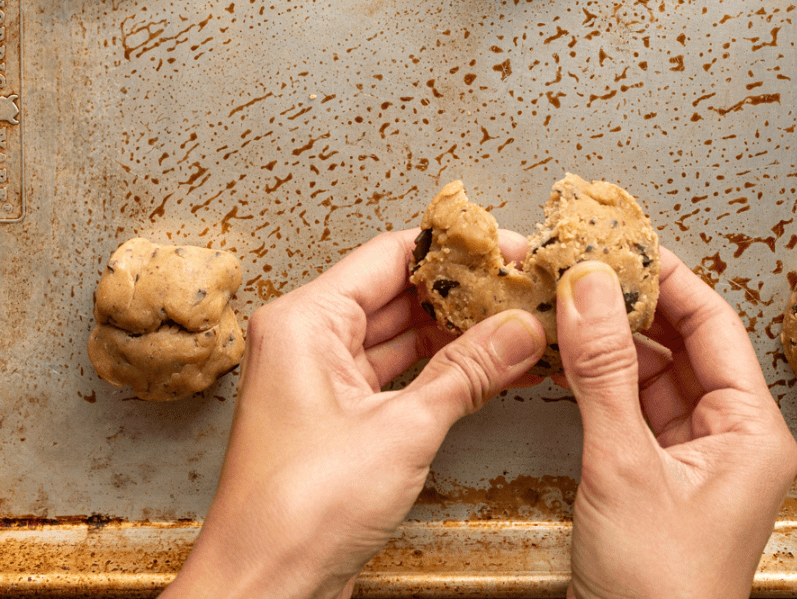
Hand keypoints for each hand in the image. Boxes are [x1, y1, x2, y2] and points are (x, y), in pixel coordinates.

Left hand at [161, 228, 545, 598]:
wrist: (263, 593)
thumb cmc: (295, 515)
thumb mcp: (401, 430)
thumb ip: (467, 372)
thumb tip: (517, 329)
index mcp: (304, 321)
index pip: (390, 255)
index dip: (453, 249)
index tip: (502, 248)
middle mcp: (307, 340)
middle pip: (397, 292)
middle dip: (461, 293)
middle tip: (517, 287)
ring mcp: (321, 379)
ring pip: (401, 334)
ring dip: (456, 333)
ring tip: (514, 323)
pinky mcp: (338, 416)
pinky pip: (397, 373)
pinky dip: (441, 370)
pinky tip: (487, 367)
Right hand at [556, 247, 796, 598]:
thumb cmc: (659, 592)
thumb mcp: (625, 467)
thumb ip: (603, 372)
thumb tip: (590, 287)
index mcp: (753, 430)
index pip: (714, 324)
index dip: (669, 278)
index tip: (625, 243)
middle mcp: (731, 437)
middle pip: (685, 343)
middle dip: (635, 304)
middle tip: (588, 264)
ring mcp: (694, 456)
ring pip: (655, 373)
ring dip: (612, 339)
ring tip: (571, 298)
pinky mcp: (658, 475)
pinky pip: (633, 405)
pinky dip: (601, 378)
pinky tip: (569, 353)